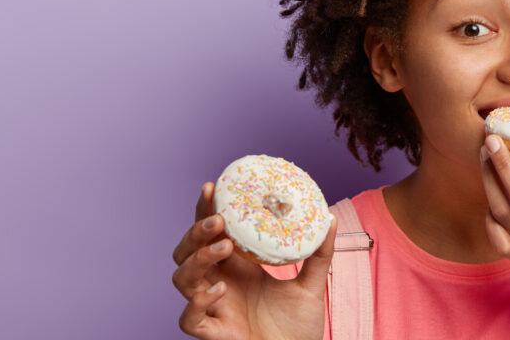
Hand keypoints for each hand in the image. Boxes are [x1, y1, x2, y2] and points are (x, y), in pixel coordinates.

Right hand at [171, 182, 335, 339]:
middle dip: (196, 231)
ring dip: (197, 259)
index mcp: (235, 266)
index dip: (205, 209)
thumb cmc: (299, 325)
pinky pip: (189, 318)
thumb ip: (319, 252)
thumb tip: (328, 218)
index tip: (212, 186)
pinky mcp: (213, 333)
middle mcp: (218, 282)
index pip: (211, 231)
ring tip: (225, 248)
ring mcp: (212, 308)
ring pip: (181, 278)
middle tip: (219, 220)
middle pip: (186, 250)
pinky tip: (219, 289)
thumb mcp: (312, 283)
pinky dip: (198, 301)